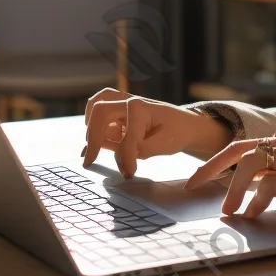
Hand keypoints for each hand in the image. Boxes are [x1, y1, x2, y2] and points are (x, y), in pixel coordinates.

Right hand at [82, 89, 233, 177]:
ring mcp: (125, 103)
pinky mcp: (122, 109)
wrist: (186, 124)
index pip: (126, 137)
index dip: (126, 158)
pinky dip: (93, 122)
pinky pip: (100, 108)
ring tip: (91, 149)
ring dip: (91, 126)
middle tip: (89, 161)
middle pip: (100, 112)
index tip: (130, 174)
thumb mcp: (163, 145)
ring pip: (97, 104)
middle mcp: (130, 101)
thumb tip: (119, 158)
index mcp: (141, 109)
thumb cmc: (177, 132)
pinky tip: (92, 141)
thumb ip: (139, 151)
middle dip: (93, 137)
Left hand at [183, 134, 275, 228]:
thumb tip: (244, 196)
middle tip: (192, 186)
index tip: (196, 178)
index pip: (242, 146)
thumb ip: (274, 180)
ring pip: (250, 163)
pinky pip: (270, 185)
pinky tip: (253, 214)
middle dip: (211, 167)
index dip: (215, 160)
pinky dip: (256, 200)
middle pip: (239, 149)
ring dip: (233, 189)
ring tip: (227, 211)